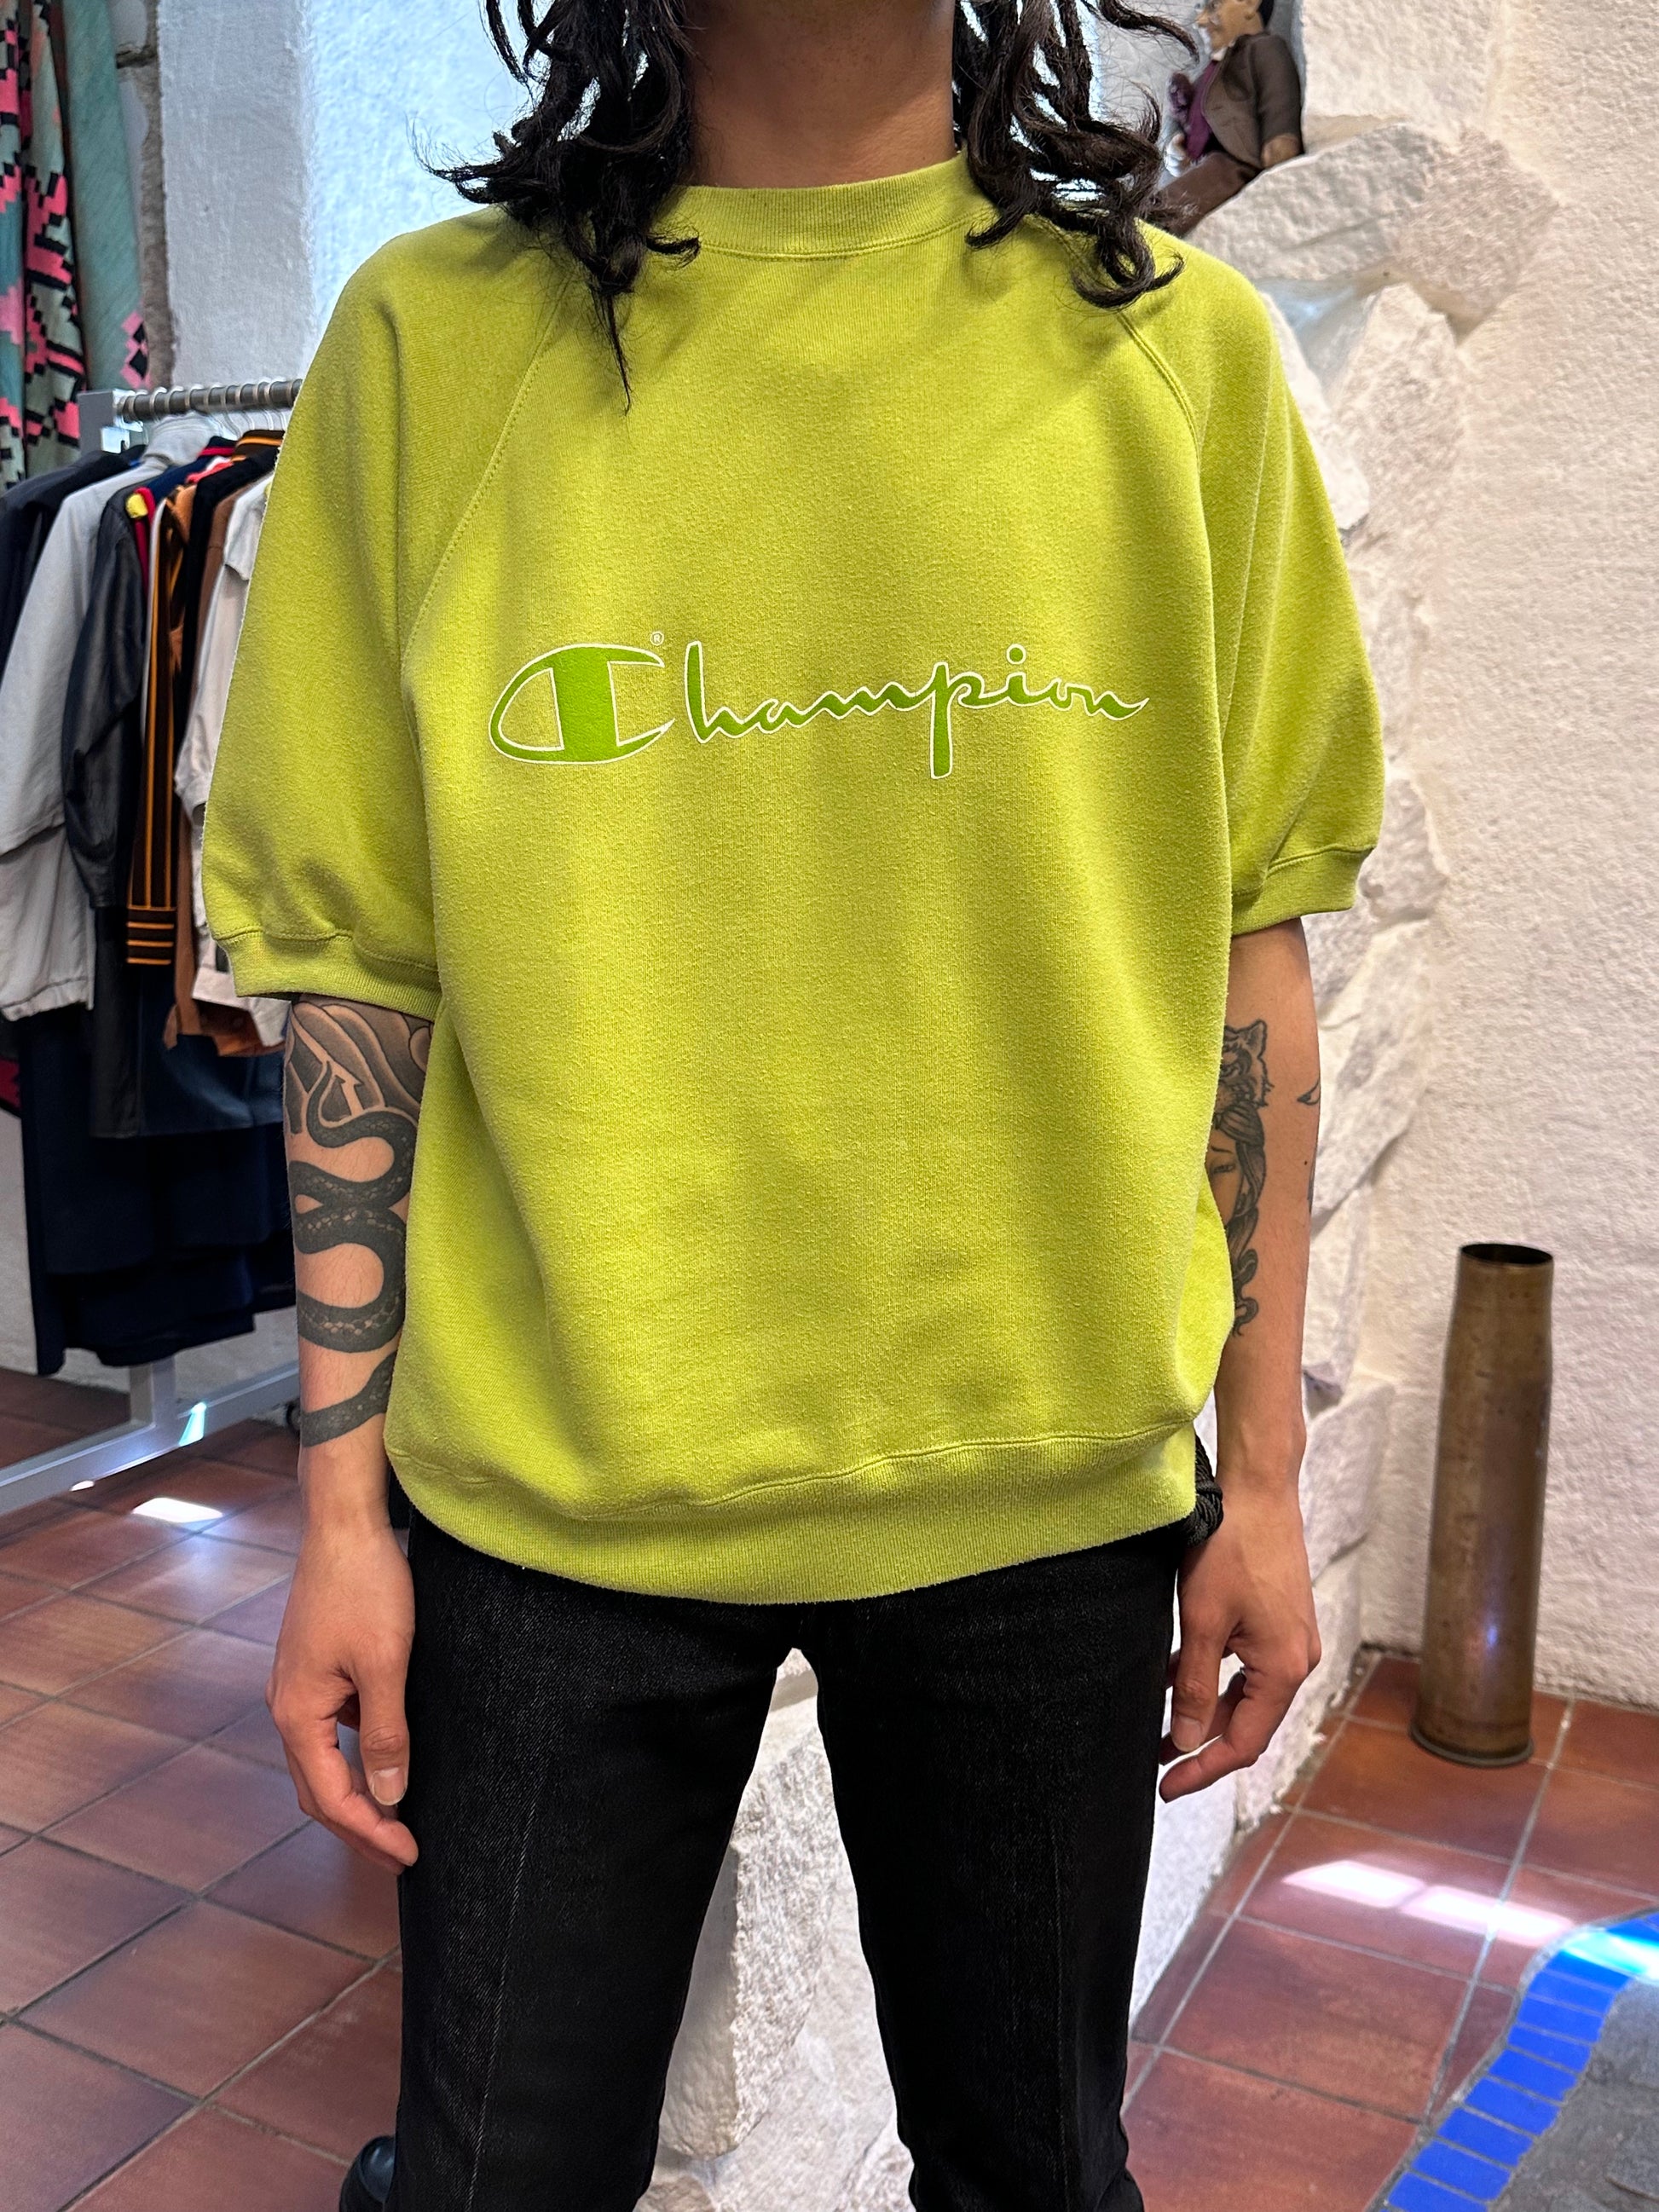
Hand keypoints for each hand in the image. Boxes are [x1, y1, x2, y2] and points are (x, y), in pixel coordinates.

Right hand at [267, 1510, 417, 1872]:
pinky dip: (356, 1755)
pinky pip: (330, 1729)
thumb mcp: (387, 1663)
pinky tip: (388, 1756)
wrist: (344, 1523)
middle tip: (402, 1853)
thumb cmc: (366, 1586)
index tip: (408, 1854)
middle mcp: (288, 1706)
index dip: (369, 1832)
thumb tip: (390, 1794)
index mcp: (298, 1713)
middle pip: (318, 1788)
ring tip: (397, 1817)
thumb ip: (387, 1732)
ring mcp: (297, 1686)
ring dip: (357, 1793)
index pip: (330, 1797)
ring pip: (323, 1760)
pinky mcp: (314, 1667)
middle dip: (359, 1826)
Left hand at [1159, 1483, 1320, 1801]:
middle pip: (1247, 1721)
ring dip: (1203, 1708)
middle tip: (1157, 1762)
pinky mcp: (1278, 1620)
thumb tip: (1184, 1740)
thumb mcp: (1202, 1622)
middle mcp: (1297, 1660)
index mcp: (1286, 1669)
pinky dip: (1212, 1675)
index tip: (1167, 1787)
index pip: (1243, 1742)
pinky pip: (1245, 1665)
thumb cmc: (1231, 1548)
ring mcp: (1291, 1639)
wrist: (1259, 1489)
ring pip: (1244, 1693)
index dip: (1203, 1768)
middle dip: (1201, 1743)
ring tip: (1160, 1727)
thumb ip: (1193, 1686)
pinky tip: (1172, 1676)